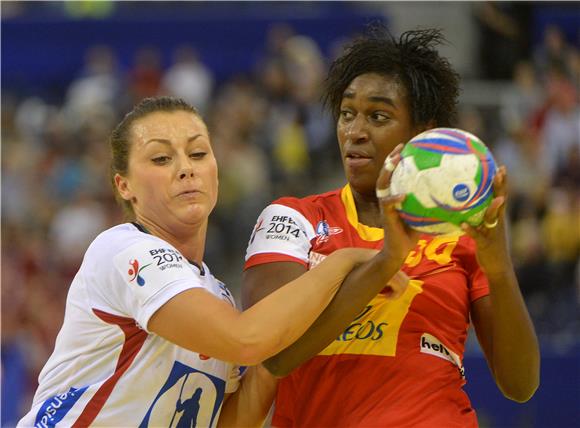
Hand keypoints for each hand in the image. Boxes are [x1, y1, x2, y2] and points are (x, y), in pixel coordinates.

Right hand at [375, 145, 420, 268]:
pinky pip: (388, 204)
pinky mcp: (386, 216)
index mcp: (395, 195)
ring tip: (395, 162)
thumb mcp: (423, 215)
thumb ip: (432, 204)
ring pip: (382, 185)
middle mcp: (388, 198)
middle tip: (399, 148)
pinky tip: (403, 195)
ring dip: (387, 172)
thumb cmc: (412, 234)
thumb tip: (453, 195)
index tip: (407, 146)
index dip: (399, 159)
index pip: (395, 174)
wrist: (399, 251)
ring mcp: (385, 206)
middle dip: (390, 159)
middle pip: (385, 174)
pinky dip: (395, 198)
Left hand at [461, 166, 512, 274]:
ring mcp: (493, 233)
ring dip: (494, 208)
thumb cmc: (489, 246)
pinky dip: (471, 229)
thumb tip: (463, 206)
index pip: (500, 197)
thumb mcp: (484, 229)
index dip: (502, 183)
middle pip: (501, 202)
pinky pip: (478, 235)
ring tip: (494, 198)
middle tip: (501, 172)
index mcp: (497, 218)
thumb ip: (478, 218)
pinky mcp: (486, 244)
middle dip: (501, 187)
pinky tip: (463, 224)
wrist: (498, 267)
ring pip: (494, 217)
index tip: (502, 167)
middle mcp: (498, 223)